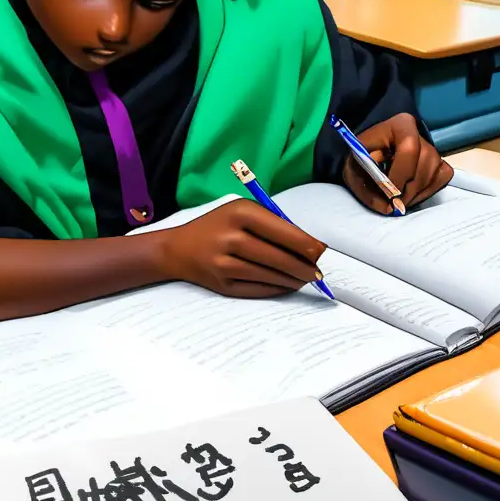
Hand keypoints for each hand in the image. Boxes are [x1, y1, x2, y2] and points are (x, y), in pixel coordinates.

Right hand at [158, 199, 325, 298]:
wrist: (178, 249)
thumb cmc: (218, 226)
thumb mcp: (240, 211)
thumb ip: (271, 223)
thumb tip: (309, 246)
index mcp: (239, 213)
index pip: (283, 231)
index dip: (306, 245)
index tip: (321, 252)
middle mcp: (231, 237)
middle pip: (279, 257)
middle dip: (304, 267)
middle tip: (317, 272)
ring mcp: (225, 263)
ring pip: (271, 275)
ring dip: (293, 279)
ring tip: (305, 278)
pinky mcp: (222, 284)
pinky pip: (258, 289)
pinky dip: (277, 288)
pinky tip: (286, 285)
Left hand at [342, 113, 452, 214]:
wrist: (371, 154)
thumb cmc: (362, 158)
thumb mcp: (354, 169)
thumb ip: (365, 188)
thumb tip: (388, 208)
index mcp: (400, 125)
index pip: (409, 147)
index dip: (401, 173)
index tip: (389, 193)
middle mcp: (421, 134)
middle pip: (424, 163)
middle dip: (408, 188)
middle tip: (392, 203)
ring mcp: (433, 149)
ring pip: (432, 174)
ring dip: (414, 193)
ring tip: (397, 199)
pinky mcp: (439, 163)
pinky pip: (440, 180)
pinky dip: (425, 192)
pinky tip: (409, 194)